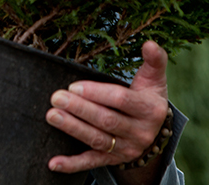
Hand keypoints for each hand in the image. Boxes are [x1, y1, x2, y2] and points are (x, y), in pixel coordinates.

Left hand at [45, 41, 168, 173]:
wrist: (156, 130)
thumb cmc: (149, 96)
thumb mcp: (155, 78)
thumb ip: (154, 60)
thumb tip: (150, 43)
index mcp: (149, 110)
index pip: (121, 100)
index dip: (97, 93)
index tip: (75, 85)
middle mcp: (139, 133)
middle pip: (107, 120)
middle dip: (80, 109)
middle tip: (56, 98)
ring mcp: (125, 149)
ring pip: (97, 140)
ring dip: (73, 129)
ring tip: (52, 116)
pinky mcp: (112, 160)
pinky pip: (91, 163)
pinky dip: (72, 164)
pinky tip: (53, 163)